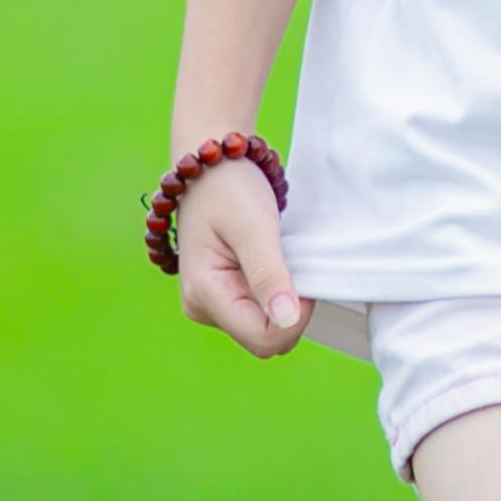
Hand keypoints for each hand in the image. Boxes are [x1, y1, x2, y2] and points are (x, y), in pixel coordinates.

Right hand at [173, 158, 310, 352]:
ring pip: (267, 327)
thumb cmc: (228, 187)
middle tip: (288, 259)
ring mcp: (212, 303)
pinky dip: (278, 291)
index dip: (293, 315)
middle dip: (290, 309)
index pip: (263, 339)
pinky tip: (272, 260)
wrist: (212, 162)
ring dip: (285, 297)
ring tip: (276, 255)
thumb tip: (286, 321)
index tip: (297, 272)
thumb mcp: (253, 227)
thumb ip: (269, 275)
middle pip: (266, 338)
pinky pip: (262, 310)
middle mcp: (202, 307)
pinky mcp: (224, 295)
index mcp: (203, 295)